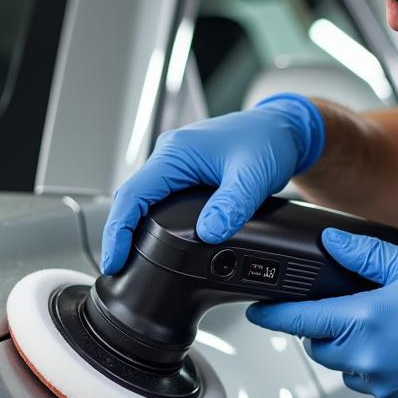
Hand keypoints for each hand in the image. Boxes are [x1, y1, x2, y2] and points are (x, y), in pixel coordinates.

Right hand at [100, 94, 324, 274]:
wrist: (283, 129)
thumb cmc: (268, 140)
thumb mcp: (254, 175)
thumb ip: (232, 205)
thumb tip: (210, 233)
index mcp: (176, 153)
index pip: (132, 195)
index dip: (118, 230)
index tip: (114, 259)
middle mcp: (170, 157)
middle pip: (130, 200)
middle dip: (119, 235)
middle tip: (119, 268)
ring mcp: (175, 166)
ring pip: (142, 201)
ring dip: (132, 229)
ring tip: (130, 260)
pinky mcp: (185, 175)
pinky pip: (157, 201)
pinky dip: (149, 223)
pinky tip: (153, 242)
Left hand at [246, 228, 397, 397]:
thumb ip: (366, 253)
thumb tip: (333, 242)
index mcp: (361, 321)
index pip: (297, 319)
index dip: (272, 314)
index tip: (257, 311)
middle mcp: (361, 356)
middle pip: (316, 344)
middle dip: (321, 329)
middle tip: (348, 313)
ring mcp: (374, 382)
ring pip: (341, 365)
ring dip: (349, 349)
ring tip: (383, 332)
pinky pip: (367, 382)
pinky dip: (373, 367)